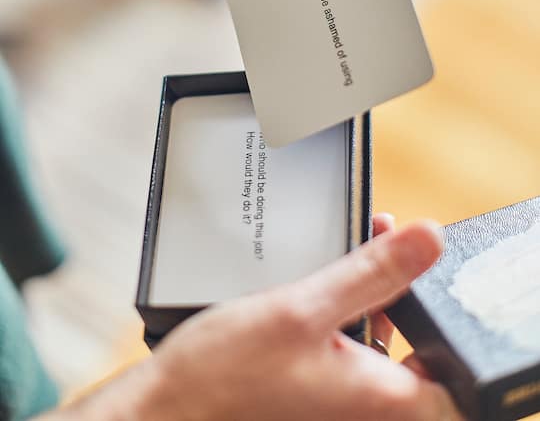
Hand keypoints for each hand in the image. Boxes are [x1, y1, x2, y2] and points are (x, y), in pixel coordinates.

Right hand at [52, 219, 462, 420]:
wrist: (164, 411)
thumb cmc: (224, 377)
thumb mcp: (304, 309)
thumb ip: (372, 273)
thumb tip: (428, 240)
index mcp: (380, 398)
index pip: (448, 360)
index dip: (441, 306)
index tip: (424, 263)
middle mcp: (364, 405)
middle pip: (409, 338)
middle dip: (397, 282)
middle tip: (382, 236)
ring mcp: (336, 401)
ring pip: (374, 336)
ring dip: (366, 290)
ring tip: (349, 245)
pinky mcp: (312, 391)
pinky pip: (343, 345)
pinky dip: (337, 310)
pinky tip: (314, 280)